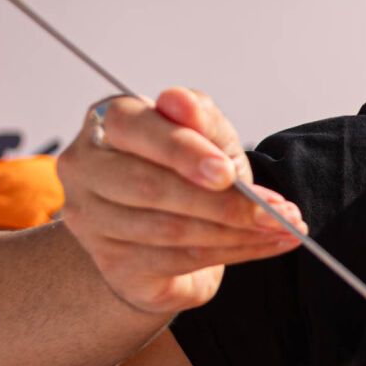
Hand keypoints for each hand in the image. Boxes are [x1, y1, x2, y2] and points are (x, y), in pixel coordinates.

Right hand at [57, 88, 306, 315]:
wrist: (170, 236)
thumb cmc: (187, 173)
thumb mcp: (208, 138)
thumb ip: (201, 119)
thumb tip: (180, 102)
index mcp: (106, 122)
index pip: (134, 128)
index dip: (182, 151)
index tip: (228, 172)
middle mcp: (85, 168)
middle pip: (150, 187)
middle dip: (221, 202)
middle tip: (274, 211)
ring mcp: (91, 219)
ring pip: (169, 229)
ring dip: (236, 232)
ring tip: (281, 227)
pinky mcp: (113, 263)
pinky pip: (179, 260)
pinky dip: (232, 253)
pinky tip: (265, 245)